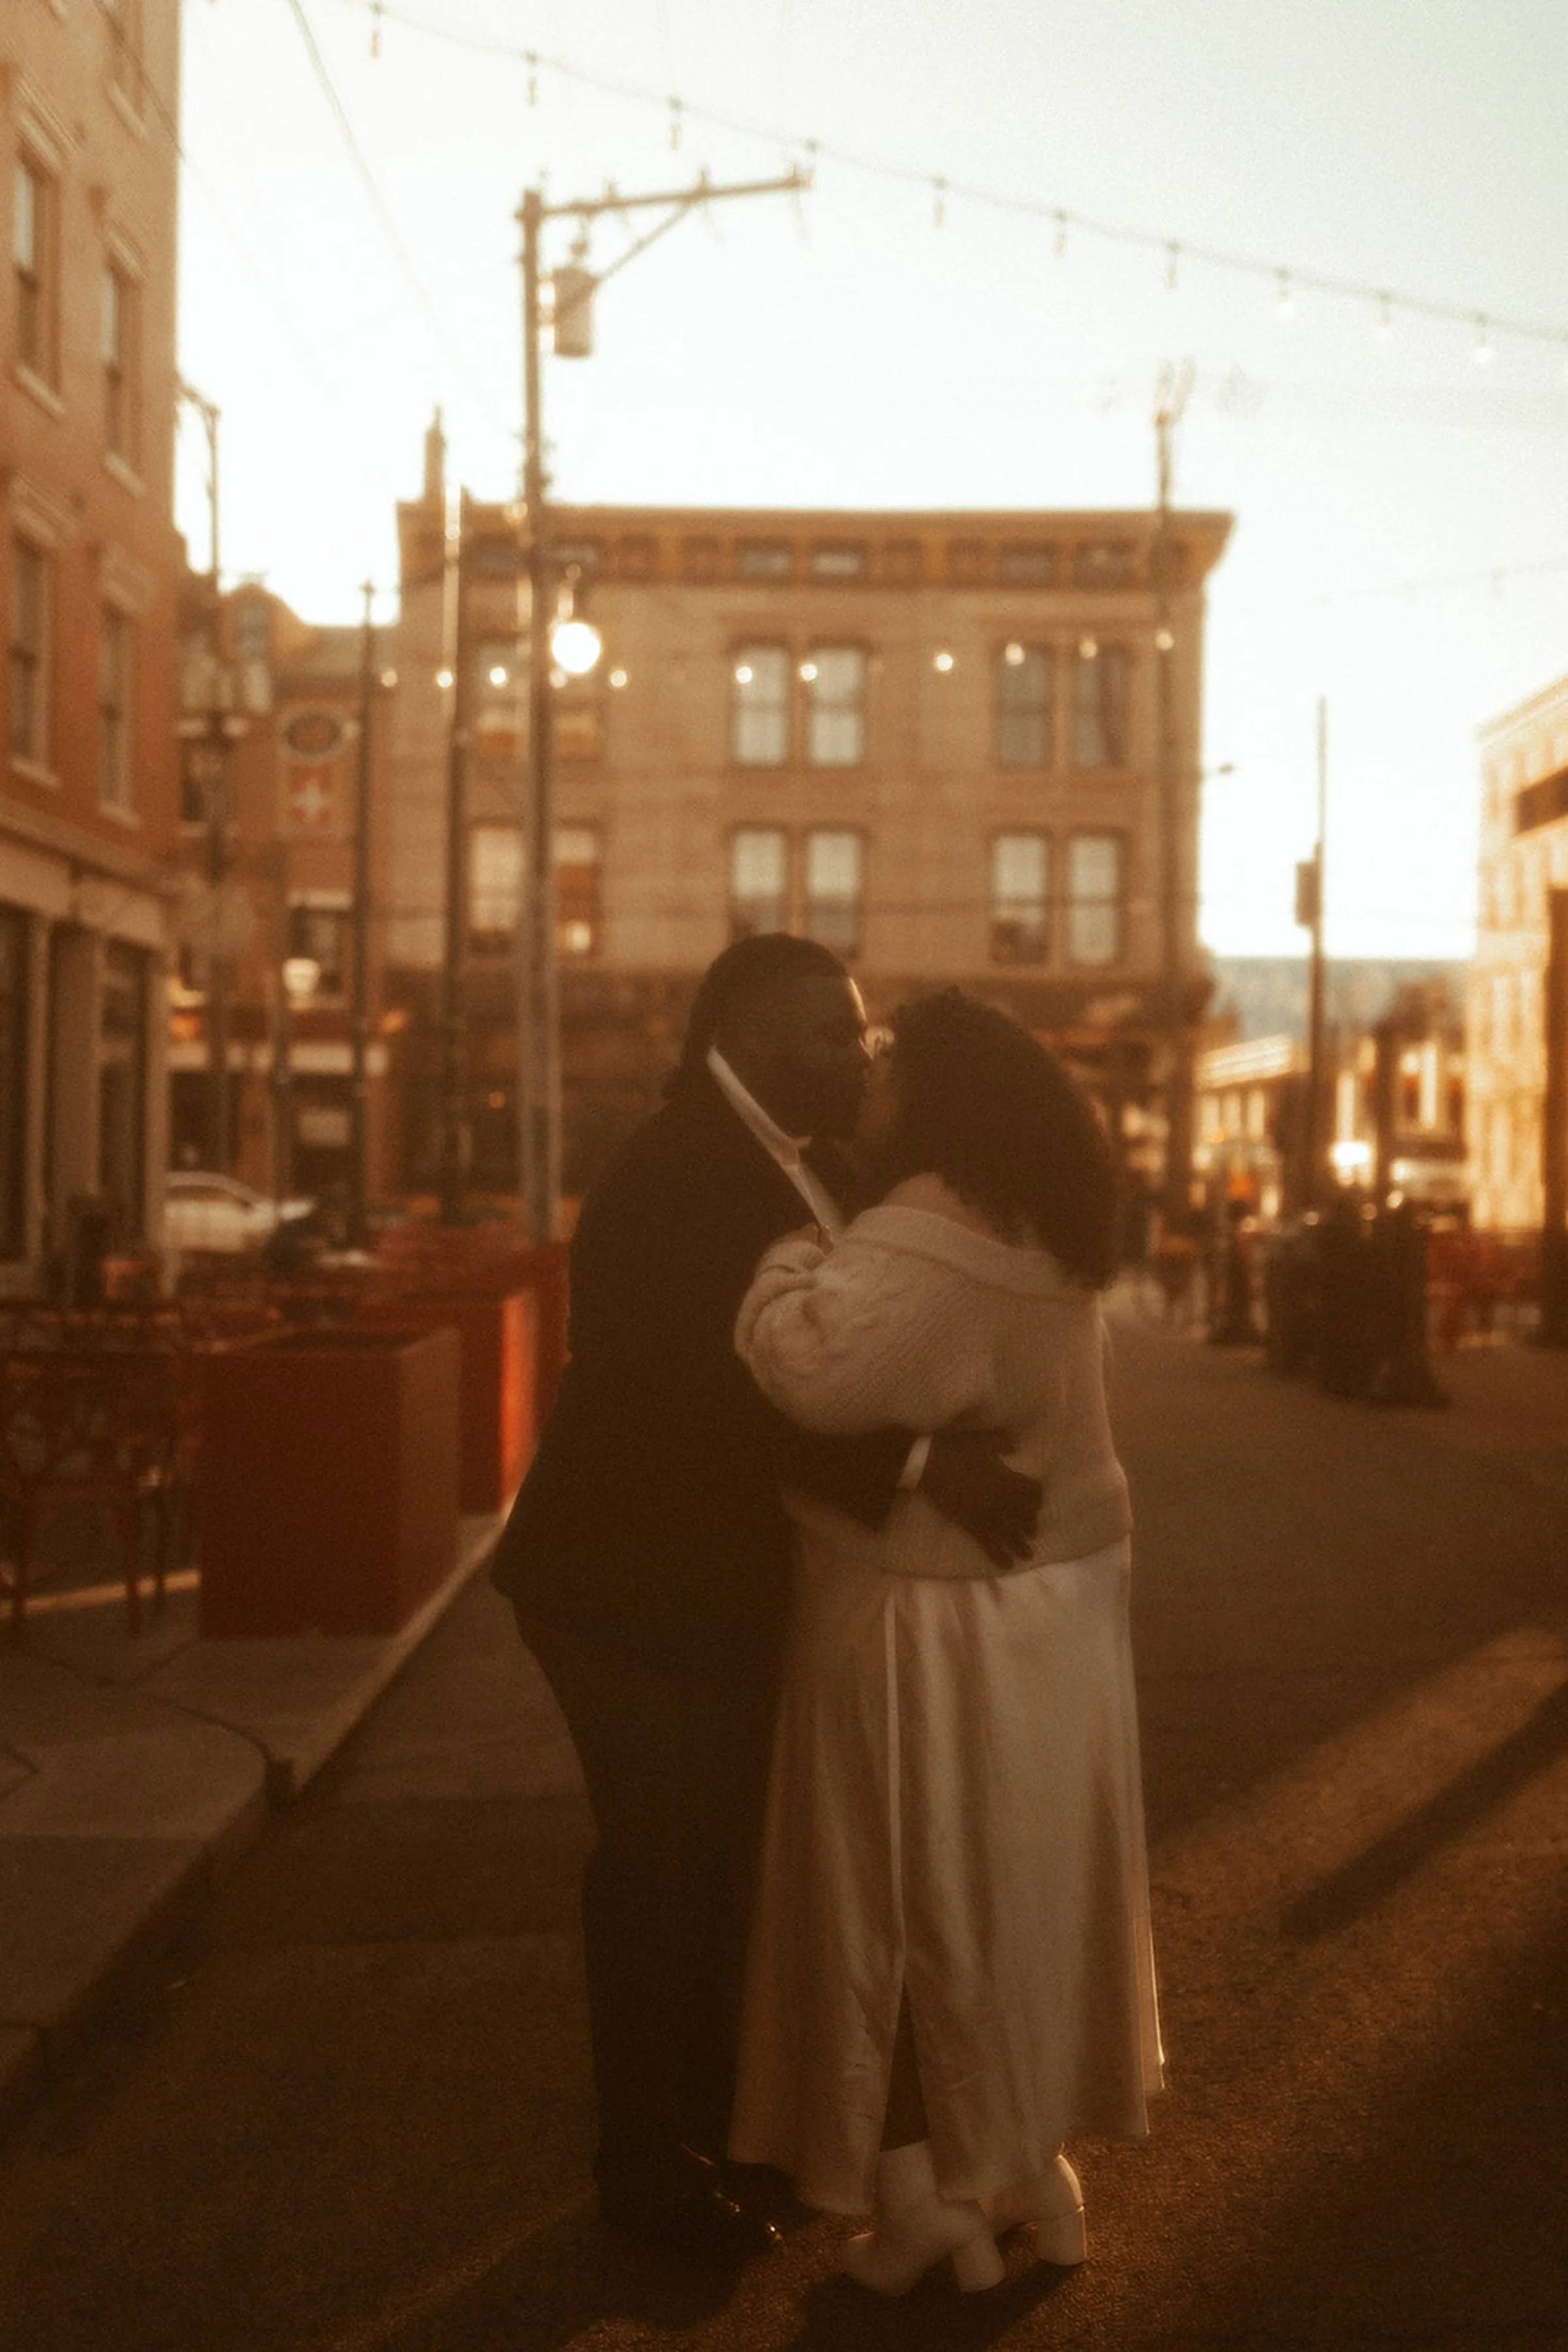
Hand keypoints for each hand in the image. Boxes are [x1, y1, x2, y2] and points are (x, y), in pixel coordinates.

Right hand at [920, 1430, 1041, 1568]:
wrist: (932, 1465)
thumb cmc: (958, 1450)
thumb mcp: (984, 1440)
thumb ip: (1002, 1444)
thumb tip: (1014, 1448)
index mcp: (1010, 1479)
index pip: (1033, 1492)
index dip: (1037, 1497)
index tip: (1037, 1501)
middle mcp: (1005, 1501)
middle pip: (1027, 1518)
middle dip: (1031, 1525)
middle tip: (1031, 1531)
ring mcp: (990, 1516)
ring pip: (1013, 1536)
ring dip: (1022, 1546)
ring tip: (1027, 1555)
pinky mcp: (974, 1527)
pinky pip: (991, 1546)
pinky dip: (1000, 1557)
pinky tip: (1007, 1565)